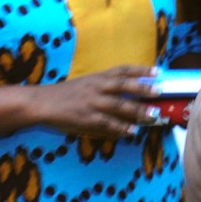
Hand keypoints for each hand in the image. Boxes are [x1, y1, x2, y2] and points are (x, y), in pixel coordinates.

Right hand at [31, 65, 161, 138]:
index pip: (122, 70)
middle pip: (124, 85)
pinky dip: (121, 127)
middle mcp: (96, 87)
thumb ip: (105, 88)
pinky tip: (132, 131)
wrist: (40, 103)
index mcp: (97, 77)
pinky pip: (107, 123)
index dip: (140, 70)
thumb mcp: (86, 85)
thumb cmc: (65, 94)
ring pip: (119, 105)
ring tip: (153, 115)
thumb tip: (126, 96)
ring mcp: (92, 103)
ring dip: (138, 111)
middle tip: (159, 92)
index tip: (157, 71)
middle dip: (143, 88)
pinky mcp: (86, 118)